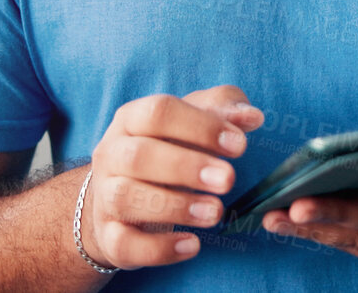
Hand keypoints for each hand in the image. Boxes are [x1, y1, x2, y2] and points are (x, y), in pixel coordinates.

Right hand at [81, 84, 264, 269]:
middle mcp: (111, 154)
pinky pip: (124, 244)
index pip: (158, 113)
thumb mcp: (193, 120)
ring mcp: (105, 196)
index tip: (240, 145)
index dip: (200, 127)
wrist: (120, 195)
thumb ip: (223, 108)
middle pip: (138, 155)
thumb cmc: (167, 147)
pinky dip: (159, 248)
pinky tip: (193, 245)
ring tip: (215, 212)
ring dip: (175, 206)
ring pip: (126, 198)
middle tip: (228, 180)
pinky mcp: (109, 236)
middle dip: (186, 167)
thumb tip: (252, 116)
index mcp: (131, 118)